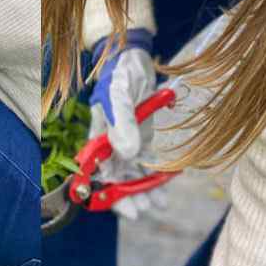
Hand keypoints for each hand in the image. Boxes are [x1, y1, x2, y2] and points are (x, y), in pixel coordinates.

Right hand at [88, 28, 165, 219]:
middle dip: (130, 196)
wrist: (134, 56)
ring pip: (133, 173)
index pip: (100, 173)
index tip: (126, 209)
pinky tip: (166, 186)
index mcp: (99, 137)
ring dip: (144, 190)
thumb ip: (122, 123)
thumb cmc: (121, 73)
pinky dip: (156, 175)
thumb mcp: (120, 95)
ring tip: (160, 204)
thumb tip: (127, 152)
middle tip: (147, 209)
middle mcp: (111, 143)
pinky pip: (147, 161)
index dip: (110, 193)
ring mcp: (128, 140)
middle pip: (117, 179)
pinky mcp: (143, 136)